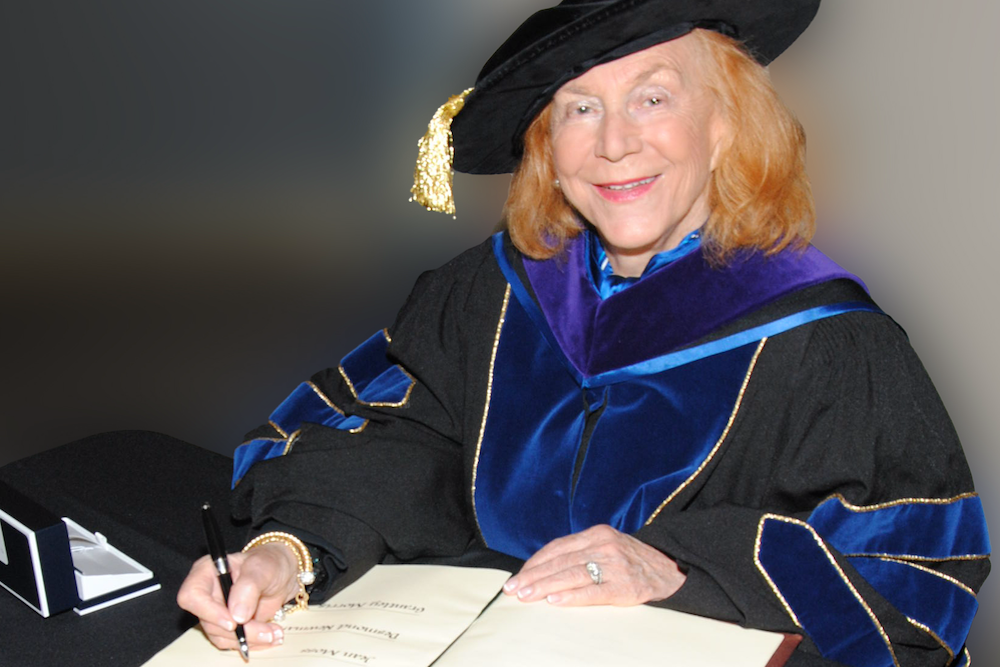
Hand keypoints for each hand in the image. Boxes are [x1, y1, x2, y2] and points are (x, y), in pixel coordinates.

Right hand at [176, 543, 300, 651]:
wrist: (282, 573)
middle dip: (238, 631)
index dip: (209, 612)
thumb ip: (248, 587)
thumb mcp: (261, 568)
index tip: (233, 622)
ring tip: (273, 632)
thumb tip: (237, 615)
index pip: (192, 595)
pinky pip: (231, 641)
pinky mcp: (226, 625)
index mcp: (206, 572)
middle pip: (208, 621)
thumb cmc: (269, 562)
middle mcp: (207, 593)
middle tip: (266, 631)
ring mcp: (215, 611)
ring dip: (248, 638)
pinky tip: (268, 635)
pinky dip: (250, 642)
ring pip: (220, 635)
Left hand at [502, 525, 685, 605]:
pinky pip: (593, 592)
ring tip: (526, 596)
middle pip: (560, 561)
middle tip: (514, 588)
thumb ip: (580, 552)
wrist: (671, 570)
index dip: (535, 562)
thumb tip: (543, 568)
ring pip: (572, 575)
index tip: (518, 575)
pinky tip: (554, 601)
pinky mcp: (624, 586)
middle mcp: (604, 545)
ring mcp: (615, 565)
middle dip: (533, 576)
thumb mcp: (607, 546)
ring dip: (545, 586)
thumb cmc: (631, 561)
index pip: (557, 547)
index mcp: (597, 533)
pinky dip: (571, 596)